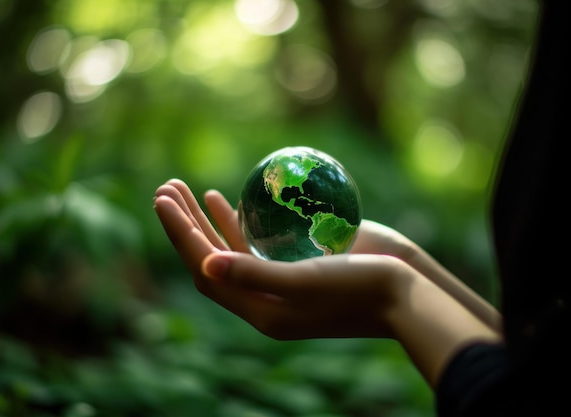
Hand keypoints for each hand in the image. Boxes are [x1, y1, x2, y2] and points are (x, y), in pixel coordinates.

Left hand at [154, 178, 500, 387]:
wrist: (407, 294)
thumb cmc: (358, 289)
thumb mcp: (305, 283)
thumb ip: (254, 275)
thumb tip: (204, 263)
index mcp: (261, 311)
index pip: (205, 269)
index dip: (181, 234)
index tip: (163, 199)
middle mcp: (265, 298)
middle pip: (211, 258)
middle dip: (186, 223)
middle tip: (166, 187)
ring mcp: (281, 280)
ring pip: (232, 249)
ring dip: (207, 220)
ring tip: (187, 189)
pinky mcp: (299, 263)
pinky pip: (259, 242)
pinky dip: (241, 221)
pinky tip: (229, 200)